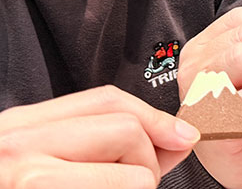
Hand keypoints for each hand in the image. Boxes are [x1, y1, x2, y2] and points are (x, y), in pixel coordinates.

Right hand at [0, 86, 198, 188]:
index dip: (155, 118)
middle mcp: (18, 148)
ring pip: (134, 177)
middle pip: (127, 132)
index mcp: (18, 129)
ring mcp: (29, 182)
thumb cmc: (19, 187)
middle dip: (146, 164)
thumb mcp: (42, 163)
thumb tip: (176, 140)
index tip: (183, 137)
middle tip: (129, 187)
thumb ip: (101, 146)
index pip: (106, 101)